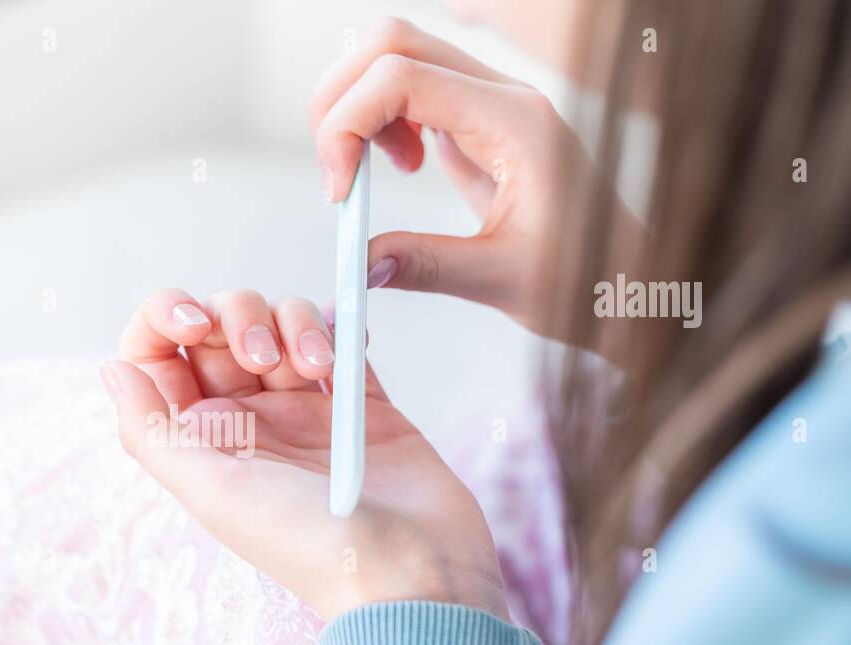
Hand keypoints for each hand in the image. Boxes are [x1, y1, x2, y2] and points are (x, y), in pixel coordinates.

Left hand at [102, 288, 508, 623]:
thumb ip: (152, 431)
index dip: (168, 317)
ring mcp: (307, 407)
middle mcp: (250, 419)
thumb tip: (112, 369)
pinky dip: (341, 326)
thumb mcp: (213, 493)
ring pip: (283, 322)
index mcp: (204, 440)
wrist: (411, 574)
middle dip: (241, 316)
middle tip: (266, 358)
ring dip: (297, 323)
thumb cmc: (309, 546)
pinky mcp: (362, 401)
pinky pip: (342, 337)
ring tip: (321, 369)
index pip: (160, 355)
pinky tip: (346, 346)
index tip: (197, 322)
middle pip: (223, 325)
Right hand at [310, 15, 643, 355]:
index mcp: (515, 122)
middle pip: (394, 43)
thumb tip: (362, 264)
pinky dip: (383, 120)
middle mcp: (504, 96)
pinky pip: (416, 88)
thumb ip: (427, 266)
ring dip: (359, 107)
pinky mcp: (481, 122)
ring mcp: (492, 102)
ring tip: (371, 172)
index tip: (340, 192)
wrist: (628, 279)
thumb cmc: (586, 279)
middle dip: (341, 99)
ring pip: (400, 56)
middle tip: (337, 172)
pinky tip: (402, 166)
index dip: (349, 125)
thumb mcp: (504, 280)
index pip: (403, 77)